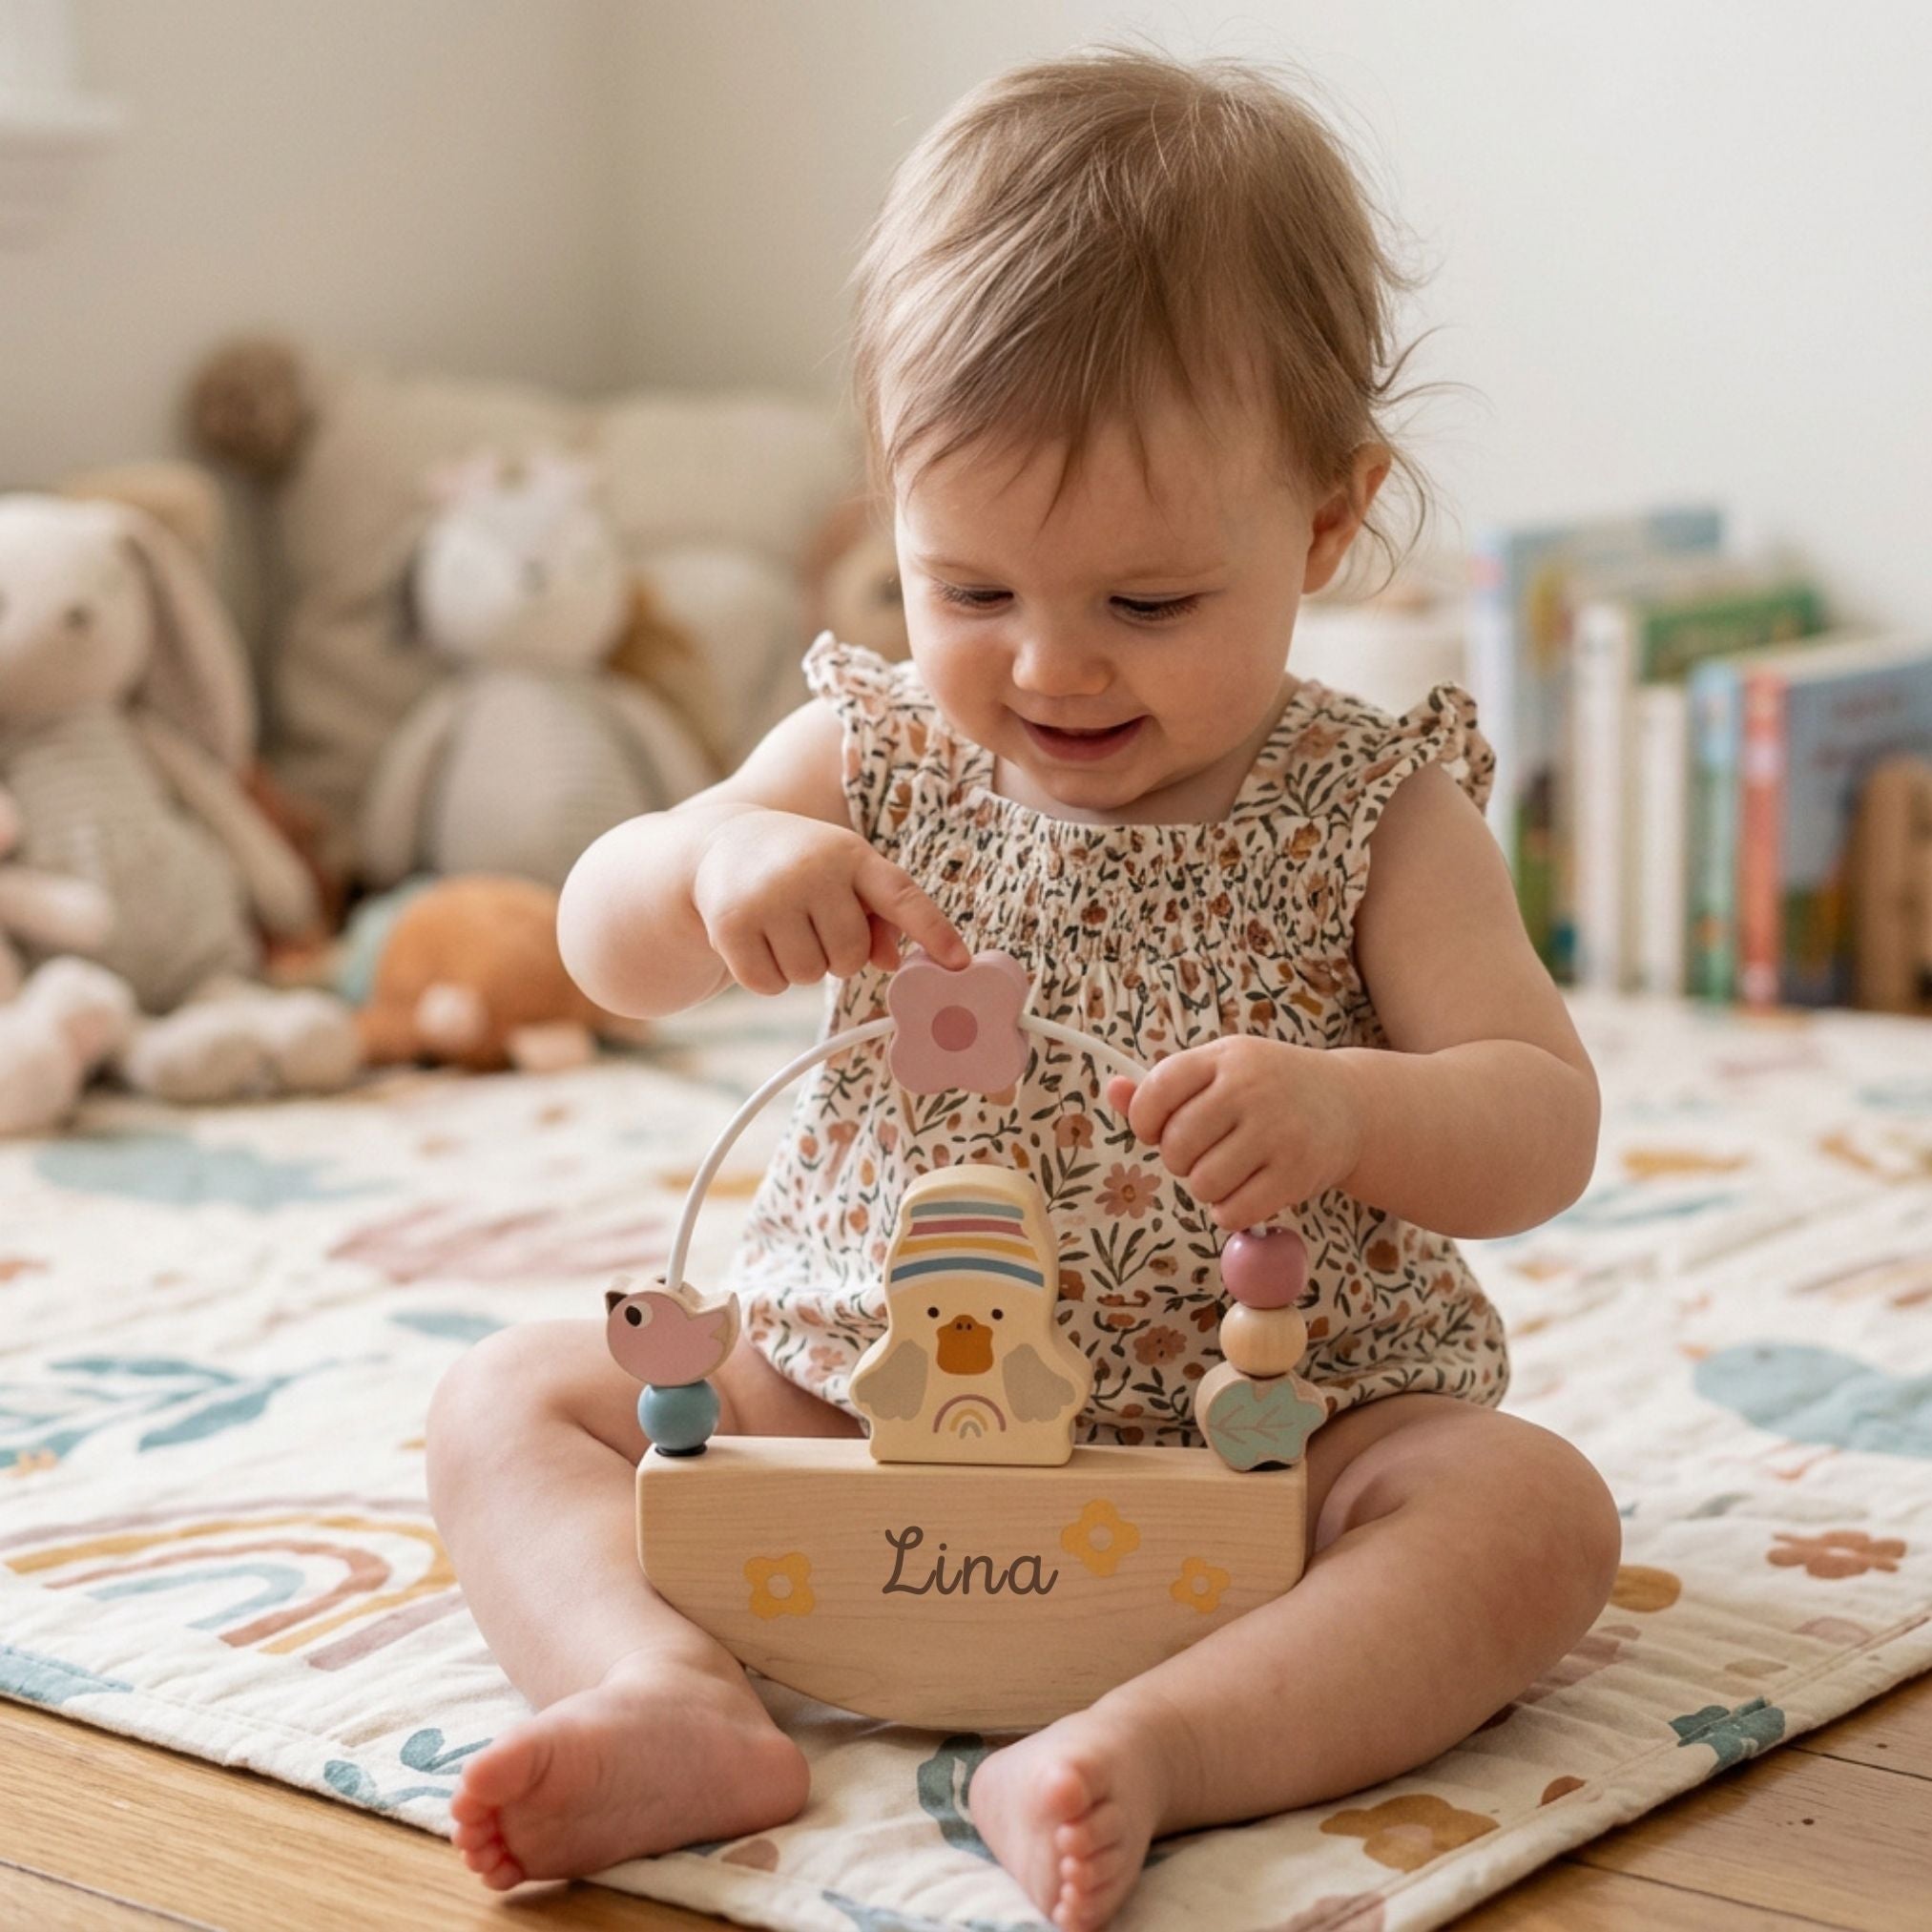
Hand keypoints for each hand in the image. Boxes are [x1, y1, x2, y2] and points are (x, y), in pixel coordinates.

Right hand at [691, 809, 967, 994]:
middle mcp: (812, 871)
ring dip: (800, 966)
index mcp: (851, 855)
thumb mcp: (844, 875)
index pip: (901, 896)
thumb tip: (893, 963)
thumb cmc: (801, 866)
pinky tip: (757, 940)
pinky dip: (767, 977)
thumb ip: (878, 918)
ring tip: (782, 927)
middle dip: (837, 955)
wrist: (720, 843)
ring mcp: (769, 897)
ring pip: (809, 976)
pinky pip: (770, 985)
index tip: (959, 963)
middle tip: (813, 924)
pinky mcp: (731, 925)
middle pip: (851, 958)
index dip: (933, 932)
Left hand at [1105, 1037, 1365, 1230]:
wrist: (1350, 1105)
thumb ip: (1165, 1086)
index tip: (1156, 1130)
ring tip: (1230, 1170)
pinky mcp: (1297, 1173)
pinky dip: (1230, 1211)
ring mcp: (1277, 1131)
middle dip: (1180, 1159)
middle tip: (1204, 1152)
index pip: (1157, 1091)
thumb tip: (1111, 1089)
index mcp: (1225, 1058)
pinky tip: (1247, 1193)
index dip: (1144, 1120)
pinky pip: (1233, 1211)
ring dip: (1206, 1187)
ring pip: (1201, 1183)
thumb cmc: (1270, 1089)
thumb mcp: (1222, 1070)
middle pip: (1176, 1145)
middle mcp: (1250, 1089)